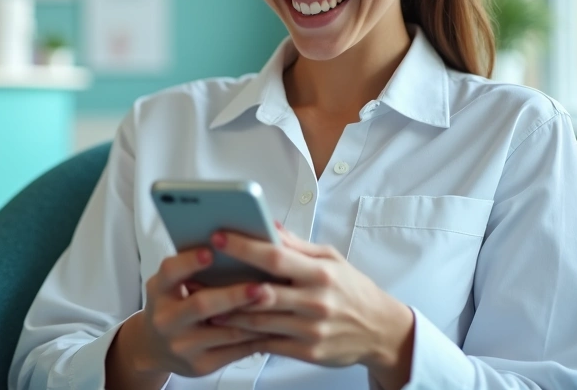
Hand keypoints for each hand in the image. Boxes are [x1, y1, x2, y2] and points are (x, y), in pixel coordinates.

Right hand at [108, 247, 267, 382]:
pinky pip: (234, 351)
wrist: (155, 347)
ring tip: (276, 303)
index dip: (189, 262)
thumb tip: (235, 240)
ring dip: (253, 316)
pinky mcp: (200, 365)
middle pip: (201, 305)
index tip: (210, 251)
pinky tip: (273, 325)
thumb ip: (193, 265)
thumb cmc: (173, 303)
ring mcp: (182, 345)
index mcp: (159, 290)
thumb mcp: (172, 283)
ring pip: (225, 331)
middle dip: (233, 295)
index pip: (170, 271)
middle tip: (259, 286)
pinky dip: (256, 338)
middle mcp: (166, 319)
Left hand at [207, 225, 414, 387]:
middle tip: (196, 276)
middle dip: (225, 285)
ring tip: (201, 302)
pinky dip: (242, 335)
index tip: (218, 237)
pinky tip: (223, 326)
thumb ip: (298, 245)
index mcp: (322, 274)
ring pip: (259, 321)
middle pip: (262, 293)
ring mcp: (311, 330)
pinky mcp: (307, 352)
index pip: (276, 257)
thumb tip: (269, 225)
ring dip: (226, 313)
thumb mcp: (332, 259)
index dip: (244, 247)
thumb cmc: (353, 290)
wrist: (381, 330)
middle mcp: (316, 302)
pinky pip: (267, 343)